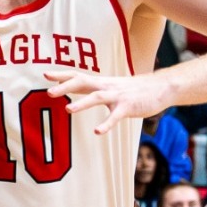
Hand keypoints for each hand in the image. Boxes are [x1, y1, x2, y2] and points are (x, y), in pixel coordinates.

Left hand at [45, 71, 173, 136]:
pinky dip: (106, 124)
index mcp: (101, 82)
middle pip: (83, 82)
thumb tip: (80, 90)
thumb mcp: (113, 87)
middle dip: (65, 86)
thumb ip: (96, 89)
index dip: (61, 75)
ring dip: (82, 104)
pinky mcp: (128, 107)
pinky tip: (98, 131)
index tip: (45, 75)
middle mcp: (107, 86)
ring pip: (97, 97)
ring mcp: (118, 96)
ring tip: (67, 110)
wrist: (161, 87)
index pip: (78, 75)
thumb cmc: (135, 90)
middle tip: (48, 92)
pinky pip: (116, 116)